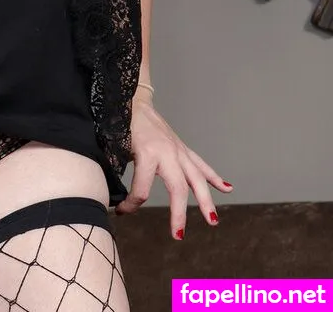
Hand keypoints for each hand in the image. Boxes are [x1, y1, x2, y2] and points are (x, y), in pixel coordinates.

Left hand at [114, 93, 233, 239]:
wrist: (134, 102)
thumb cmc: (123, 124)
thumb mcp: (116, 146)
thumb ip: (117, 169)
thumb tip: (111, 194)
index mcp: (147, 153)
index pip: (142, 189)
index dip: (131, 204)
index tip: (121, 210)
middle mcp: (167, 153)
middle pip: (178, 188)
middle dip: (179, 213)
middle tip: (178, 236)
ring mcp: (178, 150)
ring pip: (197, 178)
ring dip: (206, 200)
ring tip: (213, 220)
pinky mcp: (182, 148)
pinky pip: (201, 164)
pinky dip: (214, 177)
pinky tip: (227, 188)